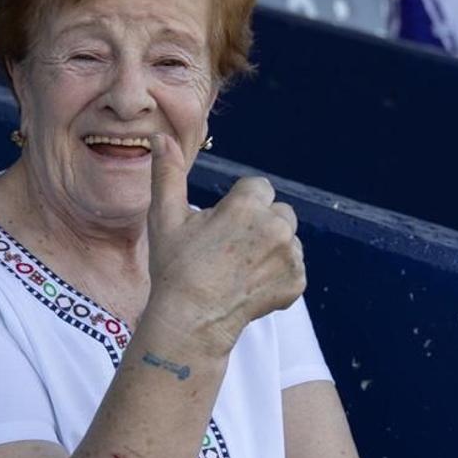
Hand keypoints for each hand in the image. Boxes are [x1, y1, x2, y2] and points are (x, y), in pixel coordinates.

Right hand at [144, 135, 305, 356]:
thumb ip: (168, 173)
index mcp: (247, 205)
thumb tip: (160, 136)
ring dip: (271, 248)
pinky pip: (294, 268)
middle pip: (278, 212)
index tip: (223, 226)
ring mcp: (290, 256)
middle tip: (230, 249)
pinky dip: (277, 276)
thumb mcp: (166, 217)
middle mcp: (275, 227)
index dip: (239, 205)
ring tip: (240, 268)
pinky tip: (250, 285)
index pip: (258, 187)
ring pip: (288, 239)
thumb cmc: (174, 269)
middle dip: (260, 224)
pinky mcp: (297, 282)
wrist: (190, 322)